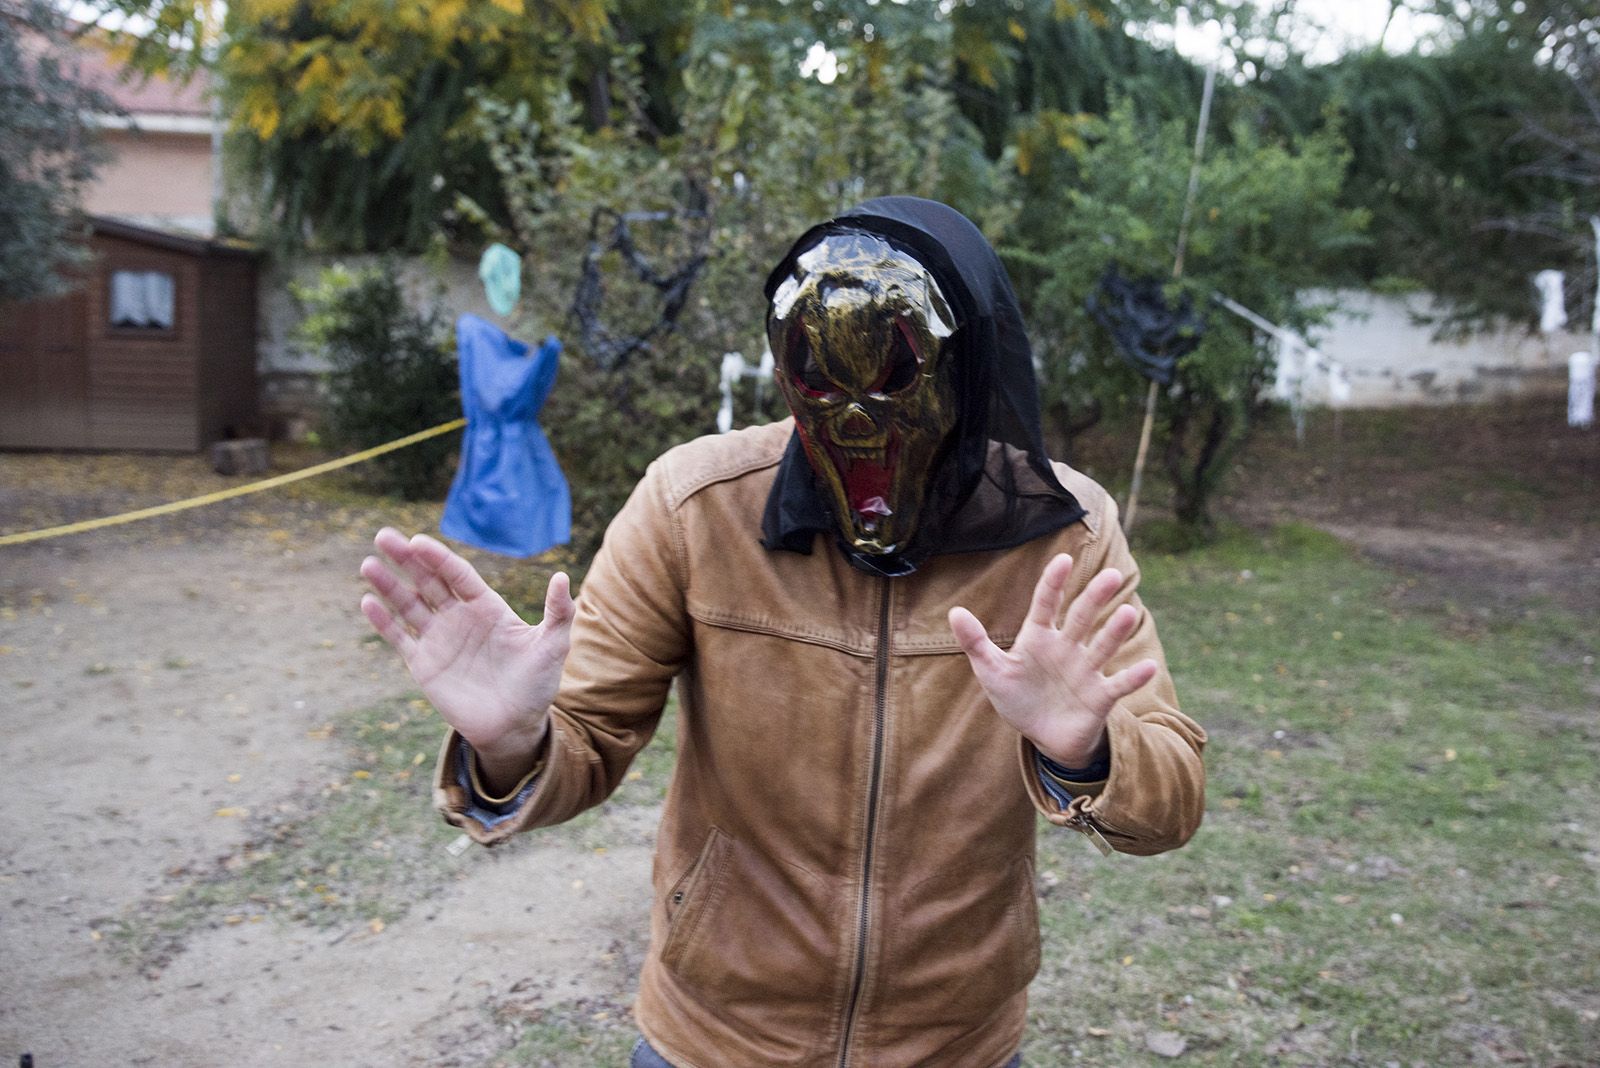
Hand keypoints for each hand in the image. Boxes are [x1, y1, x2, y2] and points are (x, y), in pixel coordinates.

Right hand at [360, 528, 573, 786]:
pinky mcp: (424, 664)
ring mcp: (439, 638)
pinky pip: (400, 637)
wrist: (515, 727)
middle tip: (384, 537)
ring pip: (408, 604)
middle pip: (428, 580)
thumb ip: (558, 612)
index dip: (438, 558)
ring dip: (388, 584)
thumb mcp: (553, 646)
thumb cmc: (537, 684)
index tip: (418, 542)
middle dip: (406, 558)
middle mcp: (459, 616)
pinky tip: (367, 602)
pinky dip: (383, 621)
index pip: (458, 574)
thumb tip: (563, 577)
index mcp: (487, 606)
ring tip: (368, 564)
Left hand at [948, 554, 1157, 767]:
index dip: (1053, 583)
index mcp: (1039, 637)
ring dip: (1114, 631)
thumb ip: (975, 643)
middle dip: (1095, 597)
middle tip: (1111, 575)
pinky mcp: (1100, 696)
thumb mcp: (992, 672)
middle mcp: (1067, 647)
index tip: (1064, 560)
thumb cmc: (1018, 698)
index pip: (1047, 604)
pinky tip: (1149, 667)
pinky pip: (1119, 684)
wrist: (1044, 736)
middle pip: (1082, 617)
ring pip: (1102, 645)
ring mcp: (1086, 670)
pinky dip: (1133, 677)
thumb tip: (954, 612)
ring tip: (1128, 612)